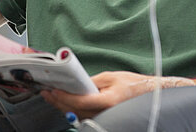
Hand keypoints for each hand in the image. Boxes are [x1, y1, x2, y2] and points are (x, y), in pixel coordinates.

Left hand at [41, 71, 194, 119]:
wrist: (148, 93)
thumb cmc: (133, 84)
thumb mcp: (111, 77)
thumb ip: (92, 81)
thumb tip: (75, 83)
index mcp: (108, 100)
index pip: (80, 101)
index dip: (64, 97)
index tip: (53, 90)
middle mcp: (106, 112)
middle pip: (75, 110)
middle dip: (59, 102)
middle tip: (47, 93)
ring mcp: (105, 117)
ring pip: (78, 115)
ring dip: (63, 106)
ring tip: (52, 97)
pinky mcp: (104, 117)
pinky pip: (84, 116)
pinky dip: (73, 110)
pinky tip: (65, 103)